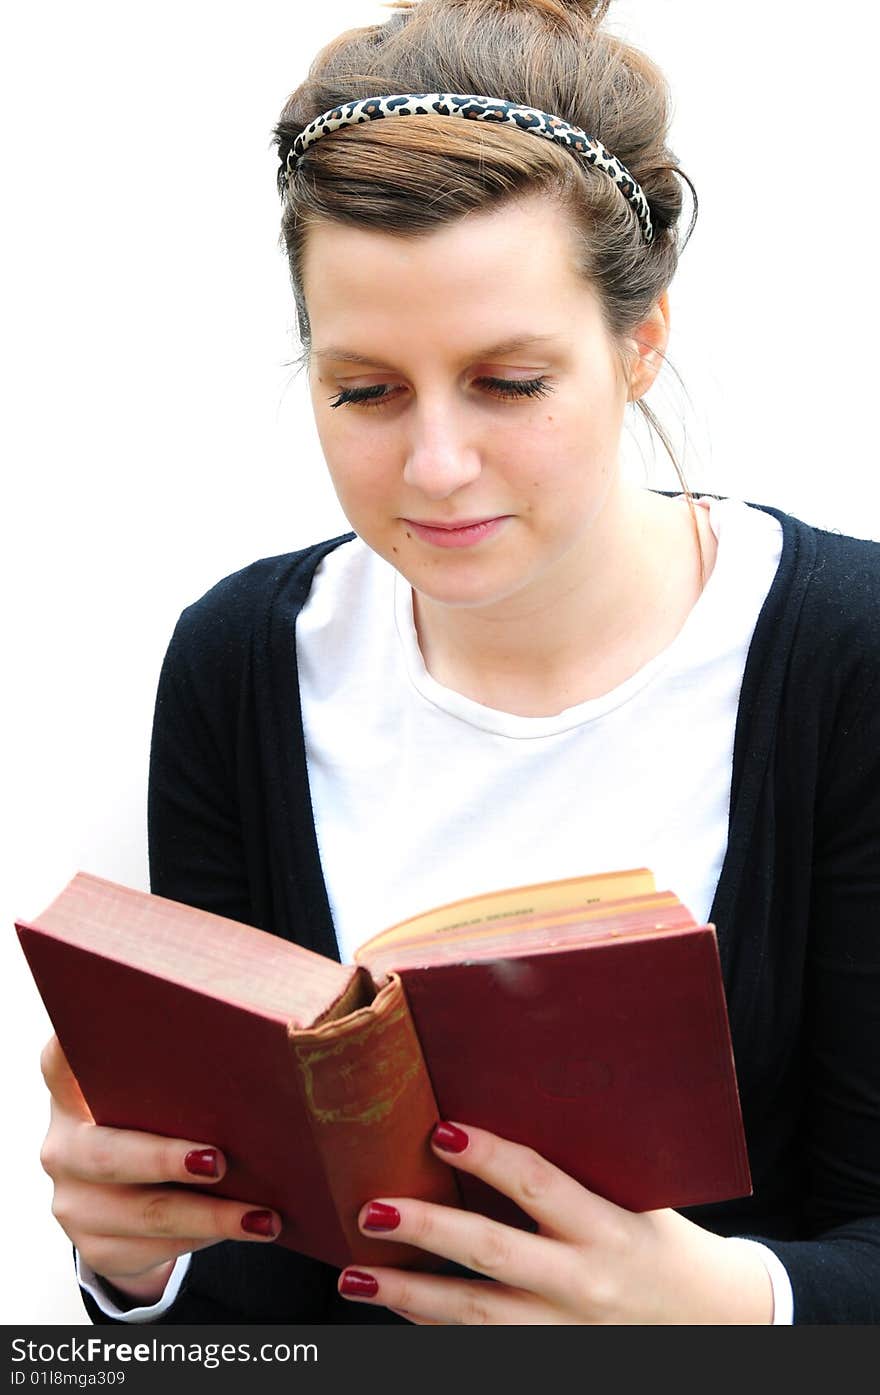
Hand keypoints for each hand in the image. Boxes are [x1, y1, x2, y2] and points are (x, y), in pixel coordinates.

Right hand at [39, 1034, 281, 1303]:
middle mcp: (63, 1147)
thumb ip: (172, 1069)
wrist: (129, 1205)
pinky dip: (206, 1237)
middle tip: (219, 1161)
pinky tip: (246, 1228)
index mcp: (73, 1090)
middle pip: (106, 1154)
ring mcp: (75, 1202)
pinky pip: (156, 1248)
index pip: (59, 1061)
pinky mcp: (98, 1248)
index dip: (74, 1050)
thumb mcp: (154, 1093)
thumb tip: (247, 1038)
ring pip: (144, 1212)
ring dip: (210, 1215)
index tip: (120, 1038)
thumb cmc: (156, 1124)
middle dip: (165, 1159)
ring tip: (261, 1216)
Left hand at [338, 1121, 773, 1324]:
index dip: (490, 1156)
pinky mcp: (549, 1360)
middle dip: (428, 1233)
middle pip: (493, 1257)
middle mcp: (583, 1283)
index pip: (540, 1185)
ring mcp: (564, 1331)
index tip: (440, 1130)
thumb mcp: (635, 1200)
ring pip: (475, 1318)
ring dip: (407, 1297)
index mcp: (608, 1229)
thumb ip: (575, 1170)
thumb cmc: (662, 1244)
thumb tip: (500, 1107)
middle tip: (371, 1210)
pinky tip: (394, 1308)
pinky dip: (432, 1329)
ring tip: (353, 1278)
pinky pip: (481, 1347)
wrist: (715, 1325)